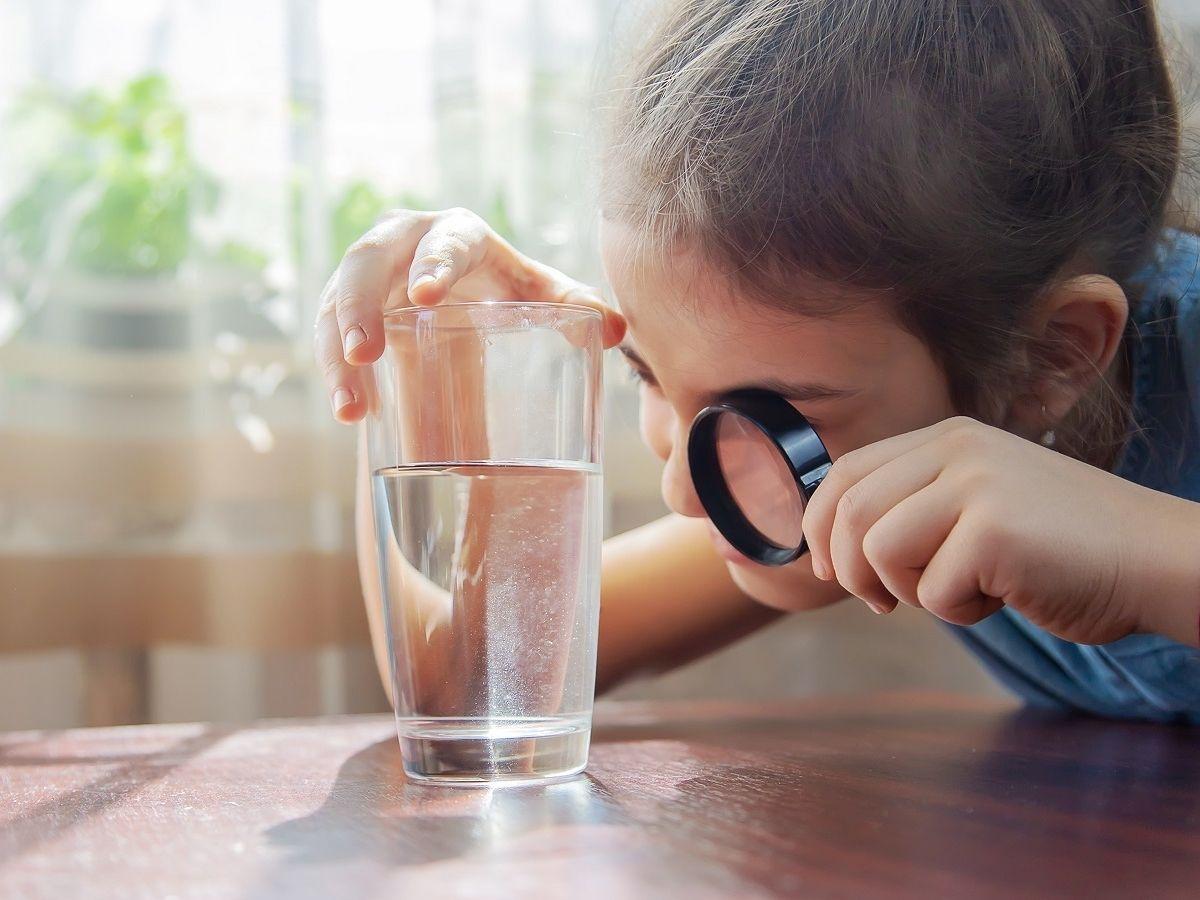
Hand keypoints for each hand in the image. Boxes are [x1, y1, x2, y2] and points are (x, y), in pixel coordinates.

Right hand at [314, 207, 625, 422]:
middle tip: (363, 352)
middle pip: (367, 261)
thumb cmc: (507, 292)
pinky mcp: (346, 307)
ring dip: (335, 351)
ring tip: (350, 406)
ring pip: (335, 302)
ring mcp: (367, 274)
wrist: (465, 301)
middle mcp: (403, 243)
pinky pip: (330, 335)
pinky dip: (336, 374)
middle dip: (359, 304)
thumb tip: (614, 329)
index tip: (424, 295)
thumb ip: (575, 307)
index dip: (433, 261)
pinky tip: (351, 414)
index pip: (445, 239)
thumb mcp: (539, 297)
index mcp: (459, 233)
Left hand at [802, 417, 1199, 645]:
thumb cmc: (1061, 548)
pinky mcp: (994, 530)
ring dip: (911, 590)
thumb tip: (834, 546)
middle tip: (880, 603)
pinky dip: (961, 612)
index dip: (820, 525)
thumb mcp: (979, 504)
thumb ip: (916, 508)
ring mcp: (976, 484)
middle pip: (850, 510)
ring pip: (880, 549)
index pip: (846, 471)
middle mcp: (956, 449)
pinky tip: (1005, 596)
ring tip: (965, 590)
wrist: (1155, 559)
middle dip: (849, 568)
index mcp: (947, 437)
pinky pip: (933, 591)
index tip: (828, 568)